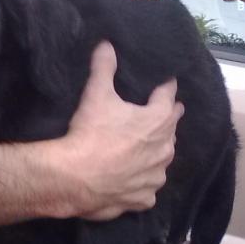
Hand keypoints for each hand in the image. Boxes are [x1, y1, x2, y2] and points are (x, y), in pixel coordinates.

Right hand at [50, 42, 183, 220]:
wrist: (74, 178)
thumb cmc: (90, 133)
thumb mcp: (95, 94)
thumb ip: (104, 67)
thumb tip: (107, 44)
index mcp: (159, 120)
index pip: (170, 96)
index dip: (164, 89)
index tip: (160, 85)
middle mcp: (165, 148)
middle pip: (169, 129)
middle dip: (161, 123)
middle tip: (145, 117)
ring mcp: (155, 176)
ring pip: (161, 161)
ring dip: (153, 154)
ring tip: (137, 150)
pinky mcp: (143, 199)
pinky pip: (148, 189)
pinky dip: (141, 183)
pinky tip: (129, 179)